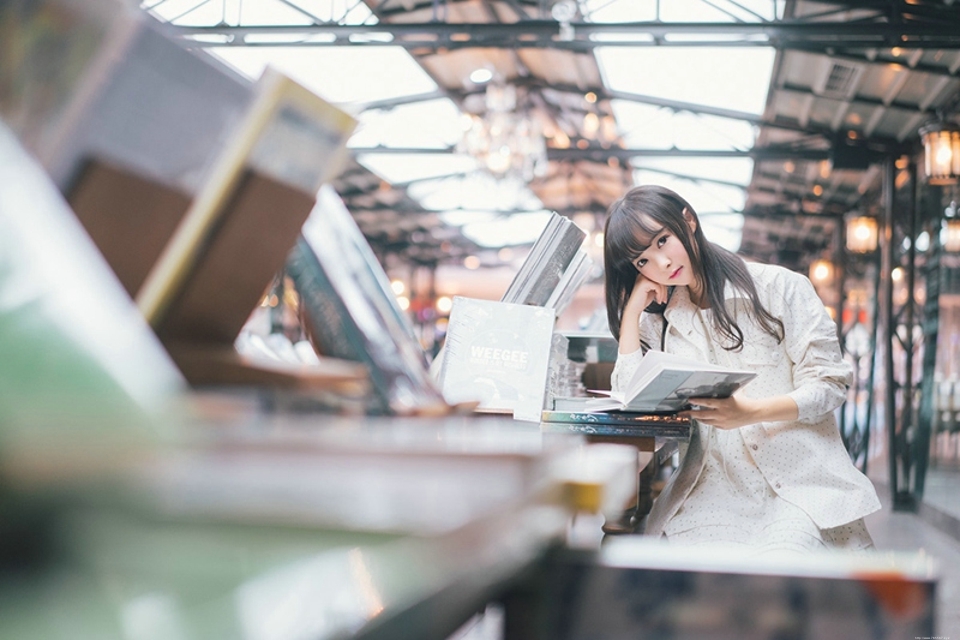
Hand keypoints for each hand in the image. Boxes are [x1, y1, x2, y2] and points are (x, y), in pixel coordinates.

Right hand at [626, 272, 668, 313]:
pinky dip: (660, 294)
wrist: (634, 309)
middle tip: (664, 299)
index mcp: (644, 275)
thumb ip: (658, 285)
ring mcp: (643, 278)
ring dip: (663, 293)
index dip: (663, 286)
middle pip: (660, 279)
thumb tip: (667, 283)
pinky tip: (657, 300)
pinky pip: (658, 286)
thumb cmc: (642, 301)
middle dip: (664, 290)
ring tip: (660, 300)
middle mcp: (642, 275)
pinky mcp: (644, 283)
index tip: (665, 295)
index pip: (658, 277)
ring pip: (660, 283)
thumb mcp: (652, 290)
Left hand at [677, 394, 798, 428]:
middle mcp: (722, 414)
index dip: (697, 401)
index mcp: (724, 404)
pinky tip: (704, 418)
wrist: (754, 413)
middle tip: (682, 412)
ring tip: (691, 415)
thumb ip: (723, 391)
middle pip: (702, 415)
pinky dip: (707, 421)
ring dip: (698, 418)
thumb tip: (714, 384)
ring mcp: (723, 422)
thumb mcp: (733, 393)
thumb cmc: (744, 401)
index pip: (707, 403)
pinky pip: (712, 425)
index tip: (689, 400)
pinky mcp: (724, 427)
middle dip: (690, 414)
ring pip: (706, 421)